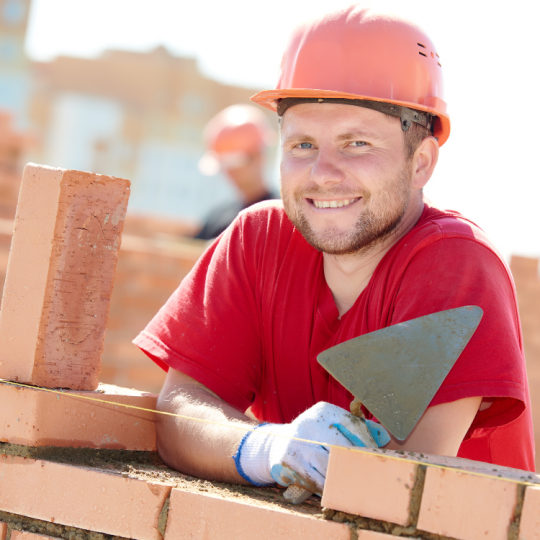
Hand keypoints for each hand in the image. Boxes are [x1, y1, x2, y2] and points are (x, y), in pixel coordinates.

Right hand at [233, 402, 388, 494]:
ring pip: (329, 468)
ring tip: (356, 485)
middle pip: (341, 448)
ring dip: (344, 479)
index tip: (376, 456)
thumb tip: (384, 436)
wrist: (277, 444)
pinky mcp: (288, 462)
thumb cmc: (314, 435)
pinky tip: (336, 491)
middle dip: (357, 463)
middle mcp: (308, 424)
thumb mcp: (331, 423)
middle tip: (370, 475)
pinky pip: (315, 481)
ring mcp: (297, 443)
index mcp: (322, 411)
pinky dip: (328, 488)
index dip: (366, 442)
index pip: (351, 425)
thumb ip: (357, 427)